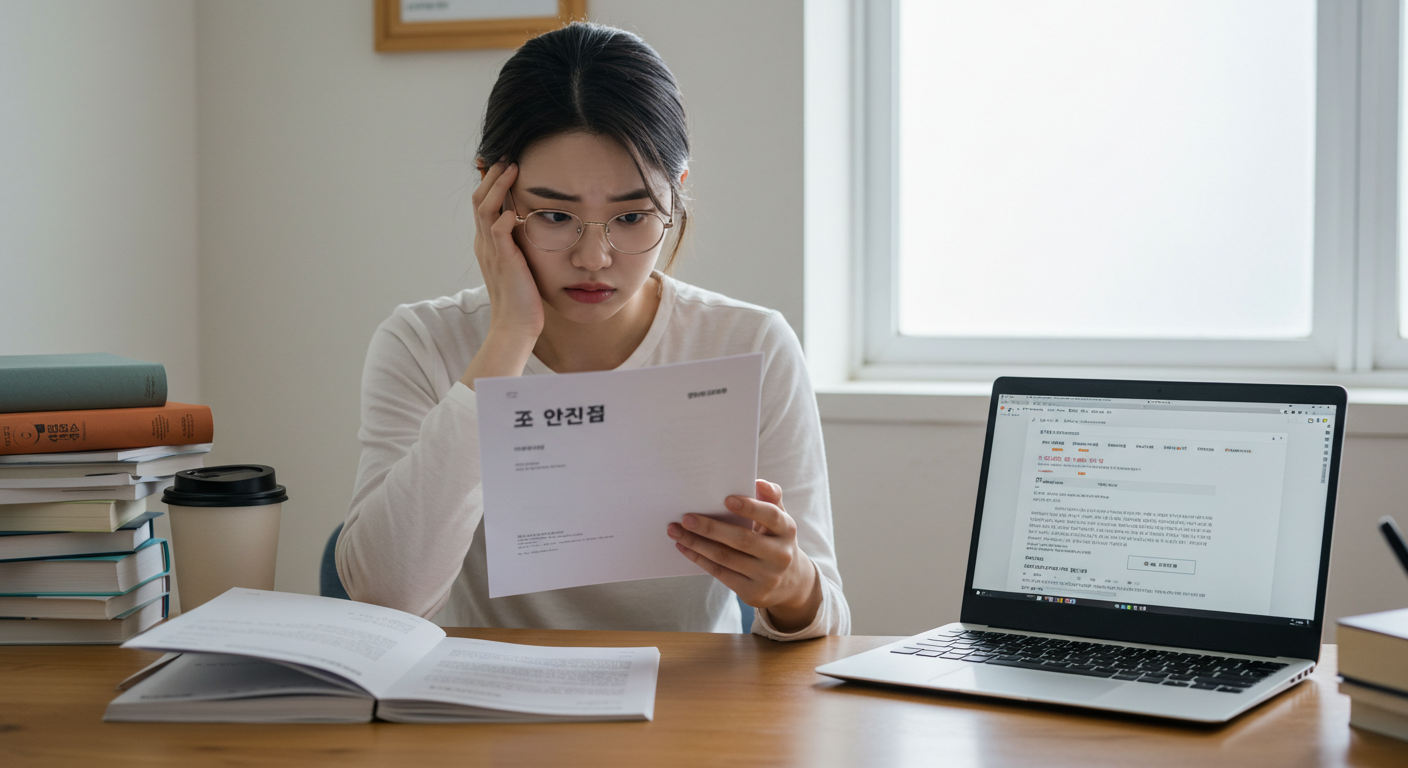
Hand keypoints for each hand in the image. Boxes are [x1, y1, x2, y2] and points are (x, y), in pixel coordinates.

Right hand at [460, 162, 542, 387]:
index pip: (483, 204)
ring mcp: (491, 252)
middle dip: (493, 176)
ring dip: (498, 187)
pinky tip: (515, 209)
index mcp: (487, 243)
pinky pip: (498, 233)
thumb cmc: (523, 297)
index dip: (492, 183)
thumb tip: (532, 224)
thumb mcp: (521, 264)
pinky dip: (503, 217)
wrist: (516, 326)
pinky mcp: (503, 262)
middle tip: (508, 156)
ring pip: (485, 209)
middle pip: (479, 200)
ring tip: (513, 168)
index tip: (506, 164)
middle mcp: (484, 244)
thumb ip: (521, 243)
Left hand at [666, 479, 822, 633]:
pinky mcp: (753, 593)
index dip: (750, 508)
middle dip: (710, 528)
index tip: (727, 499)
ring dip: (697, 544)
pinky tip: (684, 547)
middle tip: (686, 518)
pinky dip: (699, 558)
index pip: (771, 516)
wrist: (790, 582)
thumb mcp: (779, 520)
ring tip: (676, 531)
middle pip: (742, 540)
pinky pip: (720, 573)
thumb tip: (759, 483)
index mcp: (787, 530)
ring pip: (725, 558)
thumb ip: (771, 499)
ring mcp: (767, 577)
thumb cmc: (775, 540)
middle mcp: (780, 555)